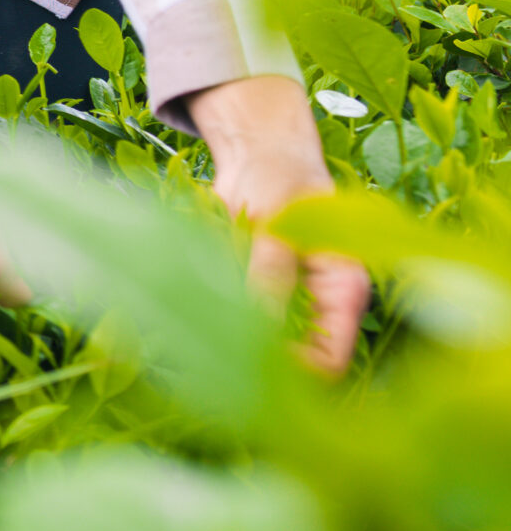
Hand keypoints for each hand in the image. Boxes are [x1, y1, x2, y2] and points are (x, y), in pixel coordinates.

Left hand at [190, 74, 366, 373]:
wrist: (258, 157)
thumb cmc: (282, 182)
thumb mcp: (277, 228)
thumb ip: (270, 275)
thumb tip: (258, 330)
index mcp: (342, 295)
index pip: (330, 361)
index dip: (295, 373)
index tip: (246, 367)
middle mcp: (319, 308)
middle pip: (294, 362)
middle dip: (253, 361)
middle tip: (208, 354)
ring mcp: (287, 304)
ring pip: (259, 345)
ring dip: (227, 337)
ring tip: (193, 326)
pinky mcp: (254, 295)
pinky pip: (234, 319)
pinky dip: (211, 315)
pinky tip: (188, 306)